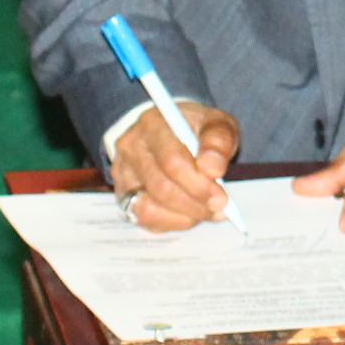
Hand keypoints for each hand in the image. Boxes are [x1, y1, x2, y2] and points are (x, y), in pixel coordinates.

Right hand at [111, 104, 243, 231]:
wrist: (172, 132)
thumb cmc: (195, 129)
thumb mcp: (216, 124)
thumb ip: (218, 141)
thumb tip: (212, 169)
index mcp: (153, 123)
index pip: (172, 160)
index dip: (199, 184)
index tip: (222, 197)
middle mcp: (131, 147)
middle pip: (161, 187)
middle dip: (195, 203)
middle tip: (219, 207)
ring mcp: (123, 173)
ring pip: (150, 208)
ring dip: (185, 215)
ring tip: (206, 209)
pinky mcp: (123, 194)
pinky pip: (145, 218)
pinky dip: (173, 221)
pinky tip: (189, 213)